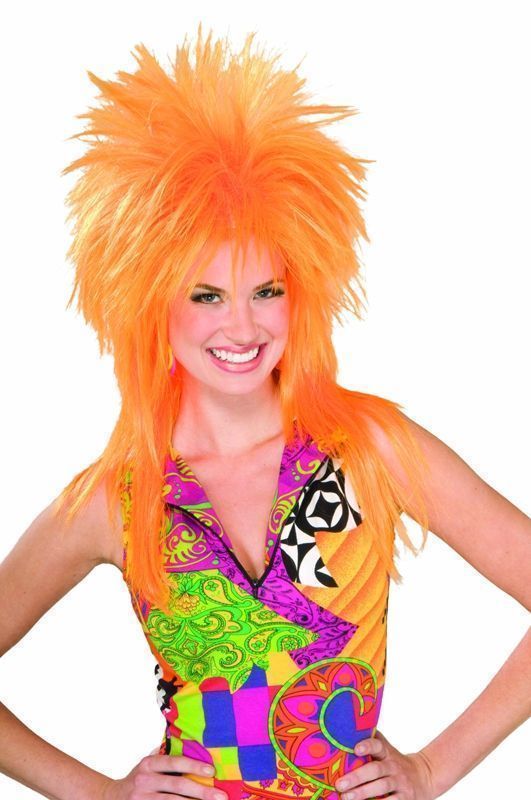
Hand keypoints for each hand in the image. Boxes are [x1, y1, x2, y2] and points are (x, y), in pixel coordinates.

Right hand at [101, 753, 227, 799]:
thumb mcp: (146, 764)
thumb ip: (164, 756)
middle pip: (177, 786)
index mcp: (149, 763)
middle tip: (221, 796)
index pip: (174, 763)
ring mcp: (142, 798)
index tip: (211, 770)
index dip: (193, 766)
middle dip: (201, 792)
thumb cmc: (137, 779)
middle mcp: (144, 780)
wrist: (109, 798)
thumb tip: (189, 741)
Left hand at [334, 730, 434, 799]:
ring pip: (381, 787)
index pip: (378, 745)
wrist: (424, 776)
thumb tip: (348, 729)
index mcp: (387, 753)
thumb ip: (372, 741)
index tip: (355, 749)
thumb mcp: (387, 750)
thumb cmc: (395, 763)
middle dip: (356, 777)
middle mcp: (394, 766)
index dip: (367, 746)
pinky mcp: (406, 798)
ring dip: (363, 793)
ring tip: (346, 797)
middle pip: (375, 769)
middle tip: (339, 784)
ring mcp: (400, 782)